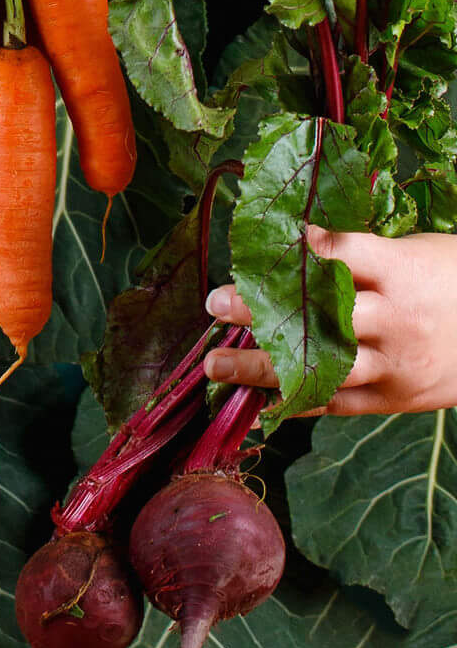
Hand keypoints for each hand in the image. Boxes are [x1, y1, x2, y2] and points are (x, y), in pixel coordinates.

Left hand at [205, 230, 456, 413]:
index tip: (254, 244)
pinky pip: (341, 403)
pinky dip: (298, 399)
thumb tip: (292, 244)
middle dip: (262, 310)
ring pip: (322, 367)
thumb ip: (360, 255)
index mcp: (401, 270)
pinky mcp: (398, 398)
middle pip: (321, 312)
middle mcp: (396, 317)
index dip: (296, 248)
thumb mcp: (415, 253)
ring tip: (216, 365)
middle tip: (215, 302)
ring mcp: (397, 362)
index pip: (341, 252)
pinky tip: (259, 397)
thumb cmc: (451, 279)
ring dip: (263, 367)